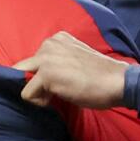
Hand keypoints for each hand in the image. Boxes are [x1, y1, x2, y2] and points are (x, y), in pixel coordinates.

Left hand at [16, 33, 130, 108]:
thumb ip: (58, 62)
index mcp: (57, 38)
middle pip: (23, 68)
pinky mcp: (45, 74)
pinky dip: (40, 102)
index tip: (63, 80)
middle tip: (57, 89)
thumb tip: (41, 77)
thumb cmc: (100, 76)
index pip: (35, 59)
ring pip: (23, 80)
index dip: (44, 76)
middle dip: (35, 82)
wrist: (116, 82)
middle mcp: (49, 44)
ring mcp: (46, 58)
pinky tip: (58, 97)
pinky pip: (27, 94)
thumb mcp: (75, 60)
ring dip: (39, 92)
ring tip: (60, 93)